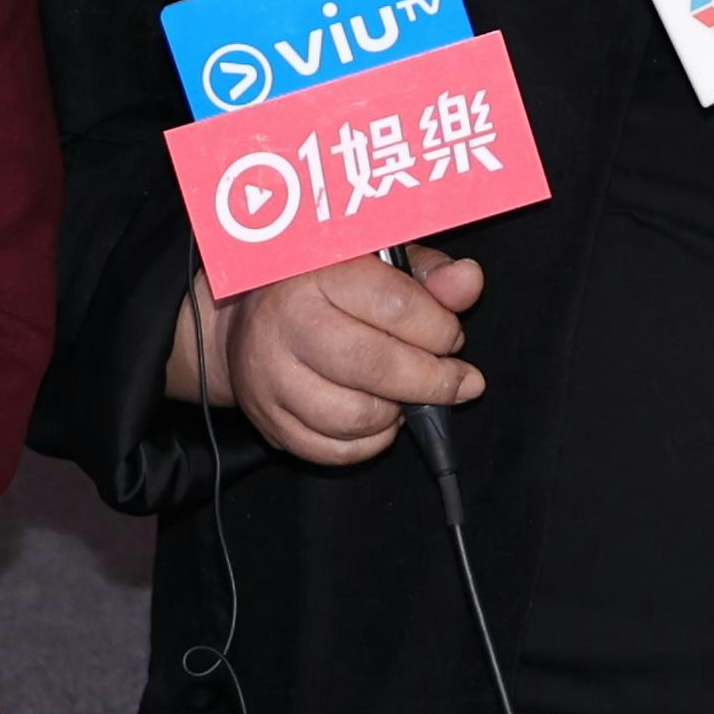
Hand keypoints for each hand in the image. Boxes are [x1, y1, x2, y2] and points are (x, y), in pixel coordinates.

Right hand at [170, 244, 484, 465]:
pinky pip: (334, 451)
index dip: (440, 328)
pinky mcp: (269, 420)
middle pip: (376, 367)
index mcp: (317, 272)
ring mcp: (272, 377)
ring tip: (404, 394)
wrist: (245, 319)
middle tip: (454, 380)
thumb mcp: (375, 262)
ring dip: (396, 413)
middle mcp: (287, 323)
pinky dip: (370, 442)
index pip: (396, 305)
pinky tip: (378, 417)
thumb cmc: (323, 286)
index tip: (452, 336)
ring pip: (355, 417)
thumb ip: (426, 274)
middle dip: (432, 381)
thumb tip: (468, 282)